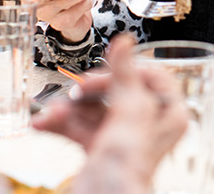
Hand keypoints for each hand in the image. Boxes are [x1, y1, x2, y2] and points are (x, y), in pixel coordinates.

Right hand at [34, 34, 187, 192]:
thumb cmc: (125, 169)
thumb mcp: (129, 113)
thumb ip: (125, 75)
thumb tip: (125, 42)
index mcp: (168, 114)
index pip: (154, 76)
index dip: (130, 69)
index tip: (109, 68)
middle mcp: (149, 125)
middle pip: (119, 91)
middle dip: (89, 91)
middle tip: (76, 90)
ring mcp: (123, 138)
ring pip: (95, 110)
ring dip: (69, 109)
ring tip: (52, 111)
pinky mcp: (101, 150)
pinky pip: (81, 128)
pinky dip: (63, 124)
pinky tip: (45, 123)